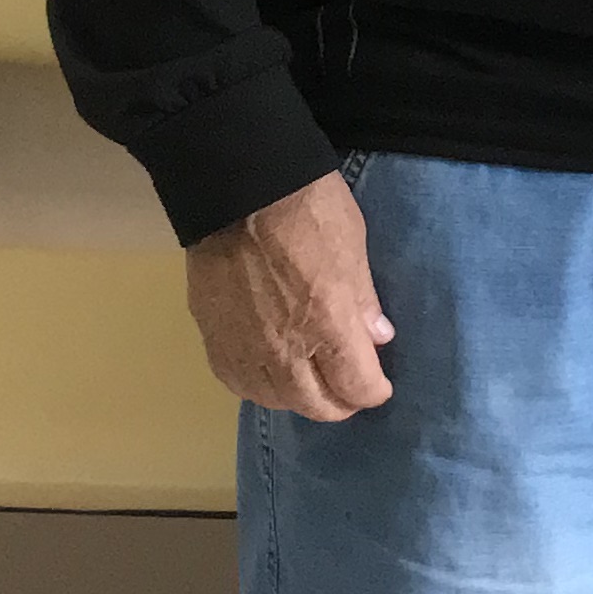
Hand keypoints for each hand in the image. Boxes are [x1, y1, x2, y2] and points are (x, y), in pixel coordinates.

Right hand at [185, 171, 395, 415]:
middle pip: (316, 406)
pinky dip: (260, 387)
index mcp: (327, 324)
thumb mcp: (352, 244)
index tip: (379, 383)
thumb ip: (364, 299)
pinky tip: (270, 375)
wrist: (235, 187)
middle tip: (350, 389)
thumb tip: (377, 338)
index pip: (357, 387)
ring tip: (312, 384)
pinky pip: (238, 383)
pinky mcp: (212, 338)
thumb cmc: (306, 206)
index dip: (374, 390)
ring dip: (300, 399)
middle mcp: (284, 350)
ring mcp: (244, 347)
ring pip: (275, 401)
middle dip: (341, 403)